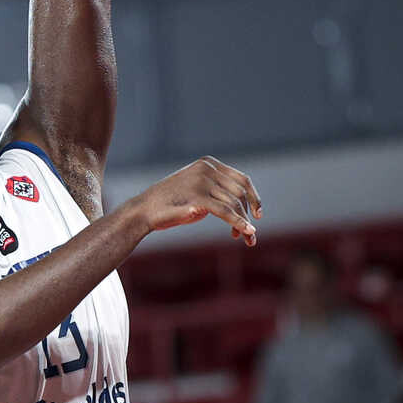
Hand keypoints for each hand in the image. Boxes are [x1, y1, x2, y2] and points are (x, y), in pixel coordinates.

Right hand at [126, 156, 260, 245]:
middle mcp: (206, 168)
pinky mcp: (197, 197)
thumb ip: (216, 189)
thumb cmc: (170, 204)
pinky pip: (226, 211)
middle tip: (250, 235)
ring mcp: (201, 181)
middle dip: (249, 214)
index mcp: (207, 163)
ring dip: (244, 223)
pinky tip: (247, 232)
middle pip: (240, 193)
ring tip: (247, 239)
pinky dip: (238, 223)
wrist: (143, 211)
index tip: (259, 214)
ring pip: (234, 204)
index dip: (254, 197)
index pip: (242, 179)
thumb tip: (244, 202)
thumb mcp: (196, 189)